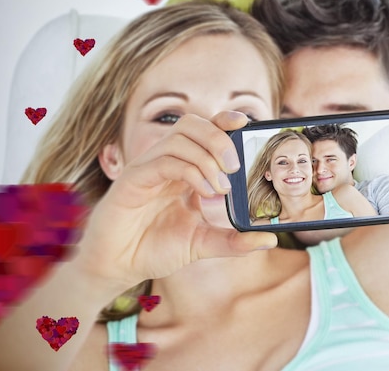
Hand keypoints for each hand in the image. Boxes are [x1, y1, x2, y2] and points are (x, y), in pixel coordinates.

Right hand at [74, 111, 277, 288]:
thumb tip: (270, 239)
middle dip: (219, 137)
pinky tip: (204, 191)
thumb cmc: (155, 249)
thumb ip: (234, 240)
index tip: (247, 124)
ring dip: (207, 156)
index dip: (225, 121)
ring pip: (179, 137)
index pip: (205, 130)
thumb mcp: (203, 244)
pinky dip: (190, 171)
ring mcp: (148, 168)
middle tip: (235, 166)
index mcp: (183, 168)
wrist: (119, 267)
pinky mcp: (133, 180)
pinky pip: (164, 161)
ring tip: (221, 186)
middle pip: (193, 124)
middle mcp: (166, 161)